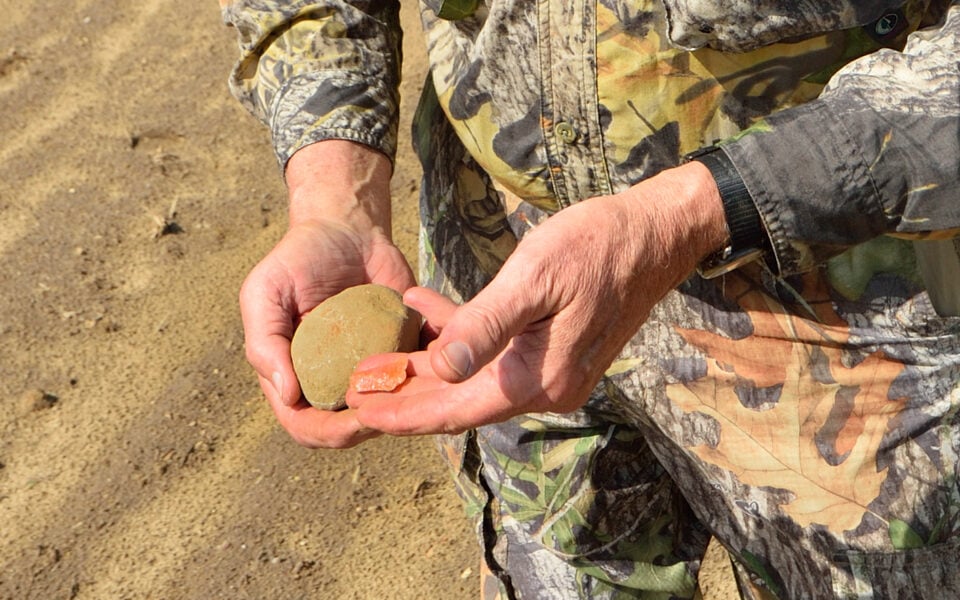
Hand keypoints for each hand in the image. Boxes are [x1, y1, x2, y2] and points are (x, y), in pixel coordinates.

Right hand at [239, 141, 414, 447]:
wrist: (348, 228)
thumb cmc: (298, 259)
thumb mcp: (265, 291)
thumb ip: (264, 341)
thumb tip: (287, 395)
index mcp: (295, 377)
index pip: (306, 426)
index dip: (327, 432)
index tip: (352, 420)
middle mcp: (333, 381)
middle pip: (351, 428)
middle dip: (373, 425)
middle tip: (396, 409)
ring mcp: (371, 369)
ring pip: (390, 409)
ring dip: (406, 408)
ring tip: (420, 391)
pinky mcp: (404, 351)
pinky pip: (419, 377)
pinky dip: (430, 377)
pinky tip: (440, 366)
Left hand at [347, 163, 726, 434]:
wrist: (655, 234)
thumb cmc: (596, 246)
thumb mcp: (534, 278)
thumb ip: (485, 326)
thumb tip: (441, 369)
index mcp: (538, 379)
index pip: (455, 410)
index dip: (403, 412)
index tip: (357, 410)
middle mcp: (545, 388)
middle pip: (460, 403)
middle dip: (407, 393)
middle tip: (353, 384)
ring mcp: (551, 373)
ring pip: (473, 381)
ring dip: (428, 366)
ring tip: (378, 351)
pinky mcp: (553, 353)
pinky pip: (495, 357)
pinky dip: (460, 338)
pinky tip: (427, 309)